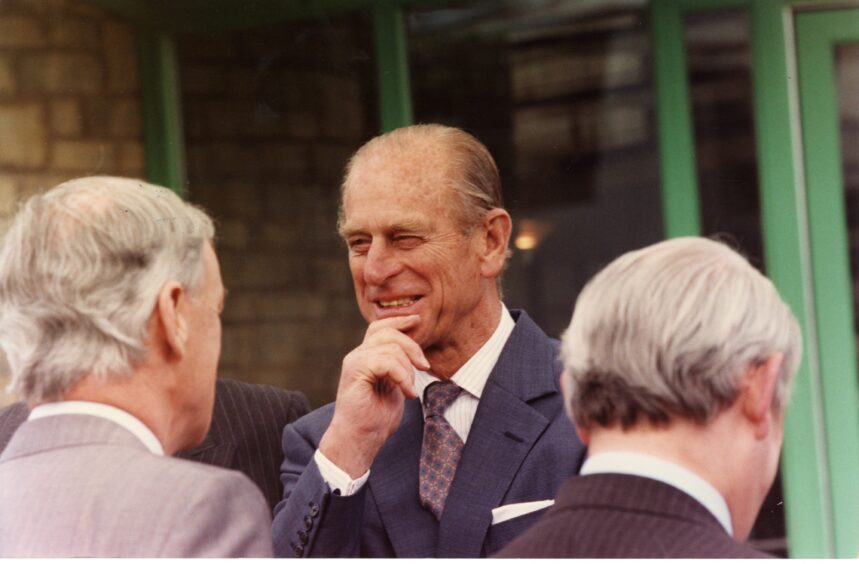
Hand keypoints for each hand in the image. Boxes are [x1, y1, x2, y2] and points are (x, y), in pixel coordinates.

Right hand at [319, 315, 429, 477]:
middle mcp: (358, 355)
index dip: (400, 320)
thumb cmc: (376, 419)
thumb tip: (416, 354)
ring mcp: (354, 362)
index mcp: (366, 357)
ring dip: (408, 369)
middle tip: (425, 366)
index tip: (418, 321)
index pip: (381, 327)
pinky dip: (402, 376)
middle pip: (387, 331)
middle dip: (412, 345)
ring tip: (410, 390)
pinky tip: (407, 393)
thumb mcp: (395, 387)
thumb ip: (399, 368)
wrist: (359, 440)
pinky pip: (386, 361)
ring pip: (390, 347)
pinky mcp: (355, 371)